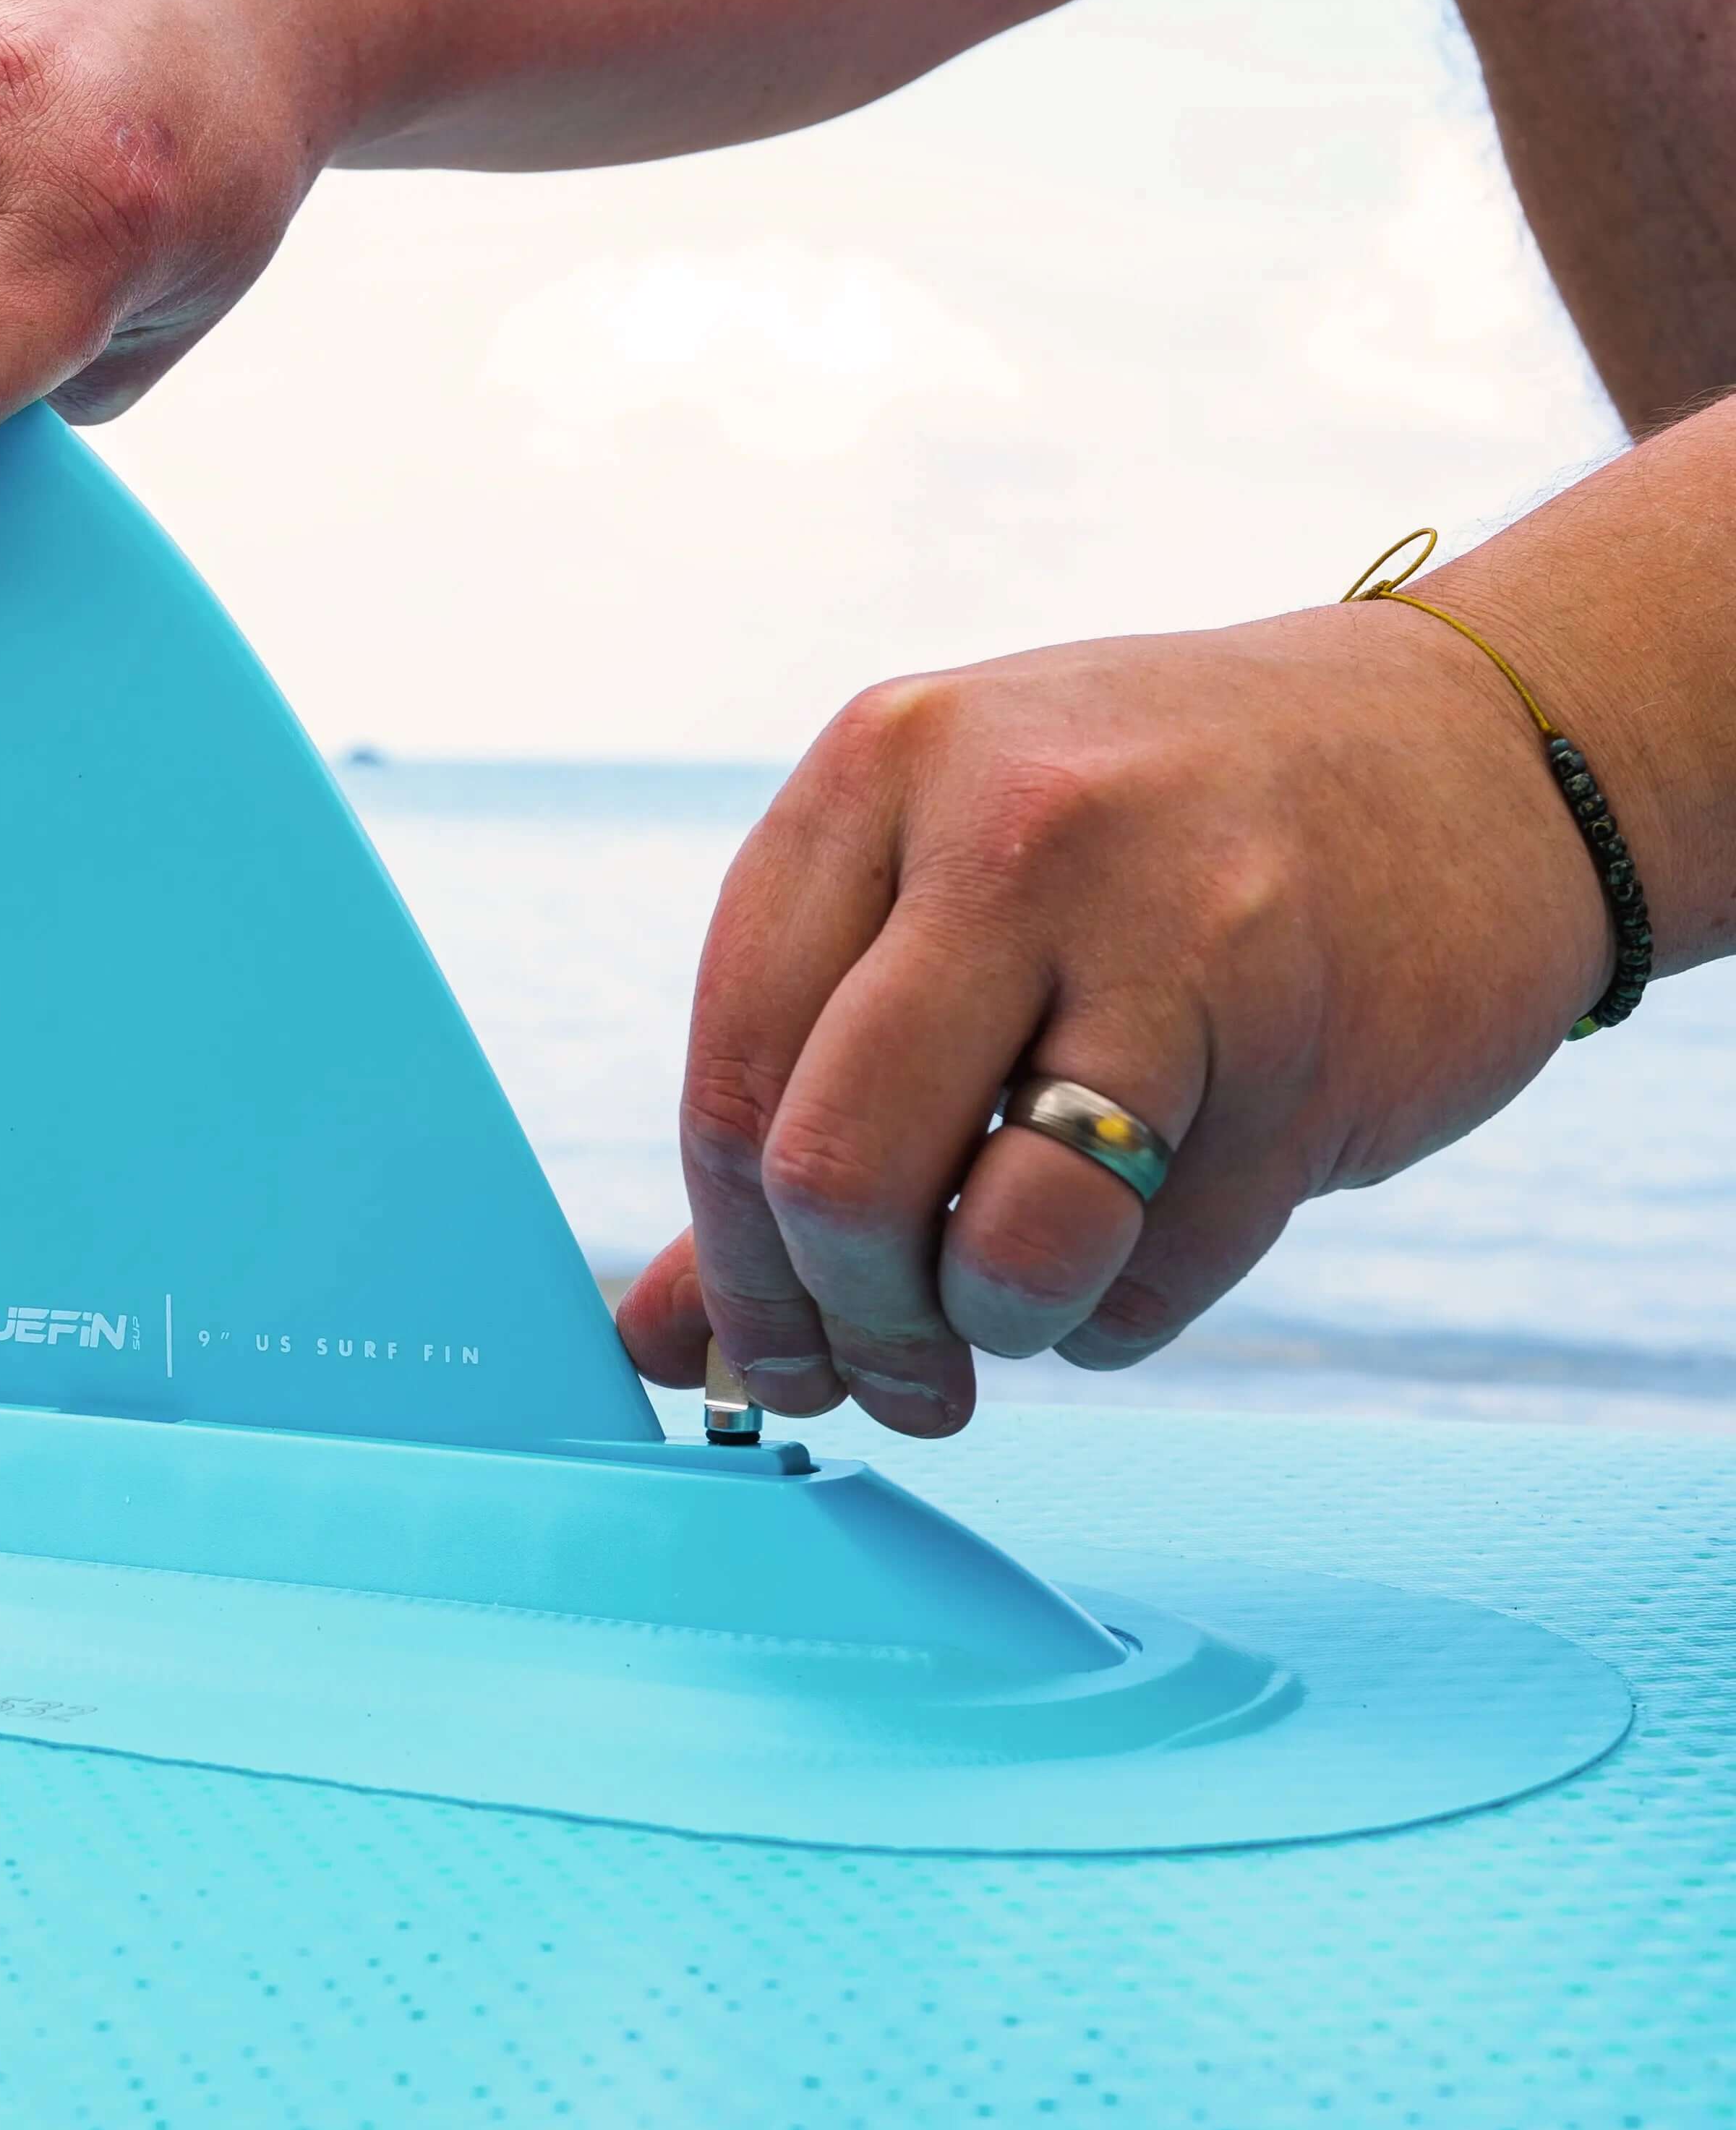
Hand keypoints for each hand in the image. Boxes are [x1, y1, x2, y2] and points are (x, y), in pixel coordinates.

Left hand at [615, 593, 1613, 1437]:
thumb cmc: (1166, 835)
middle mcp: (1015, 830)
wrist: (1477, 749)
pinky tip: (1158, 1226)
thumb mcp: (951, 892)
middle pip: (837, 1173)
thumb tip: (652, 1337)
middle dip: (849, 1325)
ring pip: (1002, 1247)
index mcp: (884, 769)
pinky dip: (1125, 1310)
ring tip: (1029, 1293)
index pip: (732, 1075)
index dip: (738, 1263)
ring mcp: (1176, 933)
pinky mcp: (1309, 1054)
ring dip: (999, 1327)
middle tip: (896, 1379)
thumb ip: (788, 1106)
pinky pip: (1156, 1278)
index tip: (775, 1351)